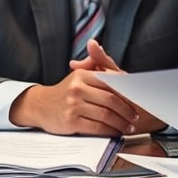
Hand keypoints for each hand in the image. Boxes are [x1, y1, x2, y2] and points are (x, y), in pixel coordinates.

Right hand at [8, 40, 163, 135]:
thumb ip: (94, 61)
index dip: (127, 93)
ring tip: (128, 126)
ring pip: (106, 115)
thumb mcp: (78, 74)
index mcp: (82, 74)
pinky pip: (97, 127)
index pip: (112, 82)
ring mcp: (73, 105)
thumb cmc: (65, 91)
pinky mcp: (70, 121)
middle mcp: (77, 88)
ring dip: (121, 123)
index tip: (137, 100)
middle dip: (127, 110)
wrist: (40, 106)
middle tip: (135, 116)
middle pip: (111, 99)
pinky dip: (110, 131)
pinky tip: (115, 132)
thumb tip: (97, 45)